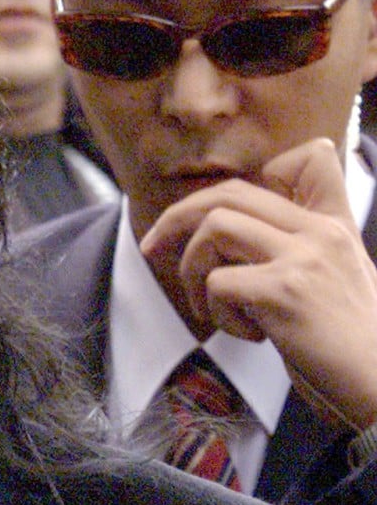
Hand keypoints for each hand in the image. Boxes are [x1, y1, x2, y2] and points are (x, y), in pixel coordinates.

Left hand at [140, 139, 376, 429]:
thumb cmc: (350, 346)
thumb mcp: (338, 279)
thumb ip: (300, 249)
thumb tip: (231, 236)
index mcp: (333, 226)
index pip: (307, 158)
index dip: (253, 179)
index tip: (213, 216)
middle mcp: (320, 232)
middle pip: (230, 193)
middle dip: (177, 217)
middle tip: (153, 248)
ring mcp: (302, 258)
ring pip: (214, 228)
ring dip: (193, 271)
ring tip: (211, 307)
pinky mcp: (283, 292)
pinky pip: (217, 283)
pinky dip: (216, 312)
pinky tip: (251, 335)